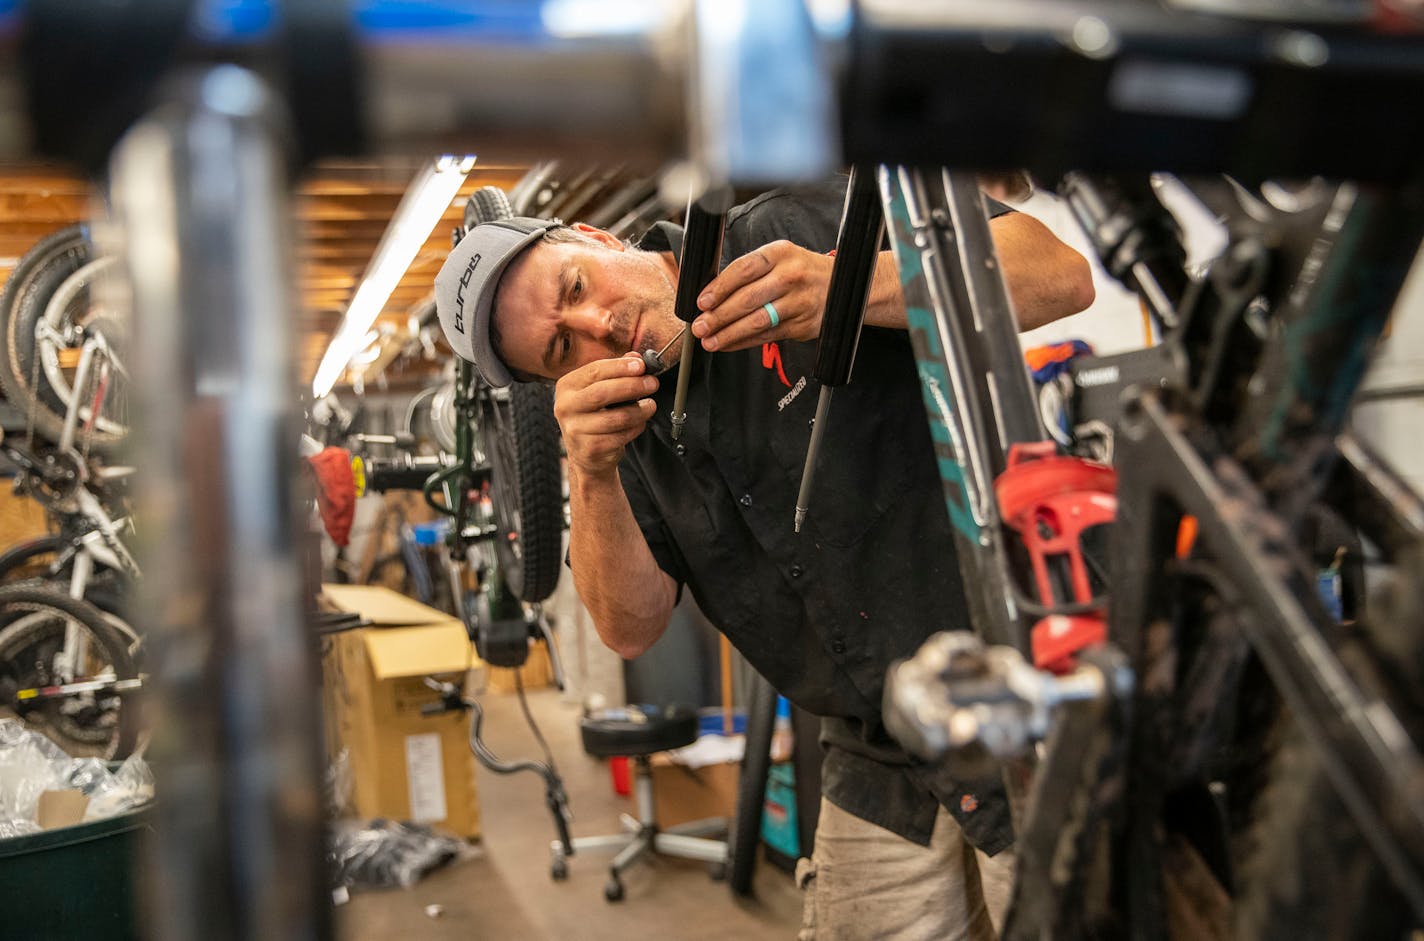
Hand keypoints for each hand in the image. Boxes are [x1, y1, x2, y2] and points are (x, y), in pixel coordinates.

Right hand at [553, 353, 657, 476]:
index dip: (620, 367)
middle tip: (652, 383)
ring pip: (617, 417)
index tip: (641, 366)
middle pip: (603, 392)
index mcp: (567, 386)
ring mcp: (575, 429)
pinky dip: (636, 428)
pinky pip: (621, 436)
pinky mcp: (590, 448)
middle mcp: (565, 407)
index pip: (595, 370)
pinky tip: (639, 423)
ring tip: (650, 405)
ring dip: (640, 410)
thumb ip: (616, 372)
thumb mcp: (599, 390)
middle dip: (632, 386)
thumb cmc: (594, 416)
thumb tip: (635, 357)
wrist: (585, 454)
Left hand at [690, 240, 832, 351]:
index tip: (702, 302)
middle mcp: (790, 276)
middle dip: (719, 316)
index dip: (719, 287)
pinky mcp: (802, 325)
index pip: (743, 269)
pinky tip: (728, 344)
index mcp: (780, 253)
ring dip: (729, 334)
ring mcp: (798, 302)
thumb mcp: (780, 258)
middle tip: (700, 326)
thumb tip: (712, 294)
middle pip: (748, 298)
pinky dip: (744, 342)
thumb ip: (751, 271)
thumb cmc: (802, 271)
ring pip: (757, 321)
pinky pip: (768, 336)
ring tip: (710, 340)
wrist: (843, 287)